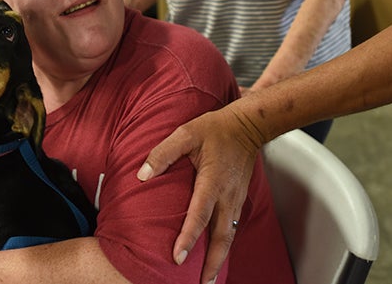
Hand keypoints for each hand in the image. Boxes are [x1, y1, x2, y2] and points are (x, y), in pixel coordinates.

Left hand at [136, 108, 260, 283]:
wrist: (249, 125)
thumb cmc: (215, 129)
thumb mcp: (186, 133)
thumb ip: (163, 153)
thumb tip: (142, 175)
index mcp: (213, 181)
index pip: (199, 215)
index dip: (188, 237)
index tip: (177, 257)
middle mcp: (227, 196)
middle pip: (221, 237)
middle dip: (211, 263)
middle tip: (201, 283)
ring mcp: (236, 199)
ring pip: (229, 236)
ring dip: (220, 259)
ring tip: (208, 279)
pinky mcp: (239, 200)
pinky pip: (232, 228)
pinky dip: (224, 246)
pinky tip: (216, 256)